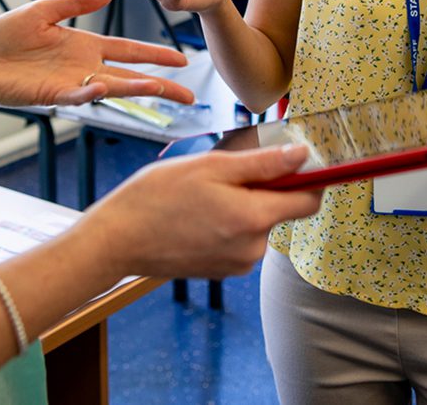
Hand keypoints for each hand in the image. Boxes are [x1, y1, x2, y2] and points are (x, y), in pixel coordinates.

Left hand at [0, 0, 196, 110]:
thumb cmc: (4, 36)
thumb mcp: (43, 11)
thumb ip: (77, 2)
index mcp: (84, 45)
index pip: (128, 51)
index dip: (154, 55)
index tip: (182, 60)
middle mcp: (83, 67)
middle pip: (130, 77)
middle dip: (160, 86)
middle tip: (190, 95)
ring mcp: (70, 83)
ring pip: (111, 89)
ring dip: (136, 90)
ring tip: (161, 90)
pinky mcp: (51, 95)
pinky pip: (78, 95)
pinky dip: (92, 93)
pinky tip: (105, 88)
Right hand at [81, 145, 323, 281]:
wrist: (118, 239)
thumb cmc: (157, 196)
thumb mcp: (210, 166)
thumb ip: (261, 163)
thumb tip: (302, 156)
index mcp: (253, 218)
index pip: (307, 200)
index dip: (308, 177)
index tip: (295, 160)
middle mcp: (252, 248)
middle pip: (279, 209)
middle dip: (262, 187)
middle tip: (222, 171)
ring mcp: (237, 263)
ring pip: (256, 223)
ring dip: (240, 204)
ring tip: (201, 193)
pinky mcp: (221, 270)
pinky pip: (239, 239)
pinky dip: (226, 221)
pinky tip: (196, 212)